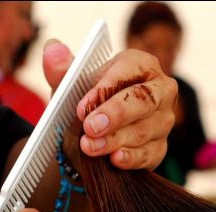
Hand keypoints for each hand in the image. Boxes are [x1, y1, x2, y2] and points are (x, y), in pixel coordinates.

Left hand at [42, 41, 177, 170]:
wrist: (88, 140)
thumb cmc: (86, 104)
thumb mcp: (70, 87)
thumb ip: (61, 69)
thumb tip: (52, 49)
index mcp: (141, 65)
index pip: (131, 69)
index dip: (107, 87)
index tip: (83, 106)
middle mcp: (160, 90)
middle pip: (144, 100)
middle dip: (115, 114)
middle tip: (90, 128)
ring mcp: (162, 121)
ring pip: (143, 130)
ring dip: (114, 140)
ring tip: (89, 146)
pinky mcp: (159, 148)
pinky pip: (148, 154)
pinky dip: (130, 158)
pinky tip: (114, 159)